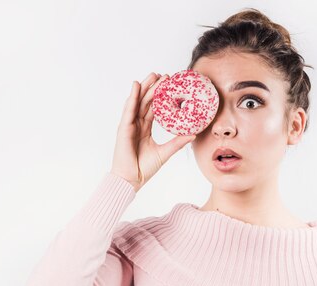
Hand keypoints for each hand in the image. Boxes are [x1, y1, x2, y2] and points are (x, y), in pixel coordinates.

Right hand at [110, 72, 195, 192]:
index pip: (153, 108)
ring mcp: (129, 125)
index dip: (161, 96)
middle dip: (154, 87)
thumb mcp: (165, 152)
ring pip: (137, 101)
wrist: (132, 179)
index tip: (170, 85)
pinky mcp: (123, 128)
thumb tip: (193, 134)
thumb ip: (177, 142)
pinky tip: (136, 86)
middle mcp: (136, 124)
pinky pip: (128, 109)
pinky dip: (132, 97)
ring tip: (153, 75)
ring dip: (144, 87)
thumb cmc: (144, 168)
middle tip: (165, 75)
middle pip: (145, 101)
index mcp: (144, 128)